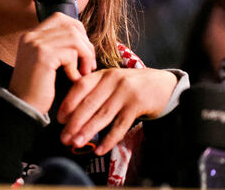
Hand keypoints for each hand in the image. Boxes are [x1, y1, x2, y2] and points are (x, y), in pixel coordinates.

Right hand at [8, 12, 96, 113]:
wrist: (23, 107)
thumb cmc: (38, 89)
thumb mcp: (46, 63)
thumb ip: (58, 48)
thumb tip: (83, 40)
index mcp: (31, 36)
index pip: (60, 18)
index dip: (78, 31)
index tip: (84, 50)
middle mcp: (31, 36)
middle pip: (70, 26)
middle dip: (86, 45)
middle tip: (88, 65)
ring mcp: (36, 44)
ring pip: (74, 38)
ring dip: (85, 56)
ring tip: (83, 72)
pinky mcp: (43, 56)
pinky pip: (71, 53)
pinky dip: (77, 67)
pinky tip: (73, 79)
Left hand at [57, 68, 176, 154]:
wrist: (164, 85)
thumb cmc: (132, 86)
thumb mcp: (112, 81)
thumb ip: (95, 90)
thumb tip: (71, 113)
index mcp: (103, 74)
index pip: (81, 87)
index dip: (69, 103)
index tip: (60, 119)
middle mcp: (113, 81)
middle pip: (89, 104)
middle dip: (74, 122)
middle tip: (63, 138)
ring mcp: (126, 93)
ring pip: (103, 115)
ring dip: (87, 131)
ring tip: (76, 143)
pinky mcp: (138, 105)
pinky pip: (120, 125)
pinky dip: (109, 139)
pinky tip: (99, 149)